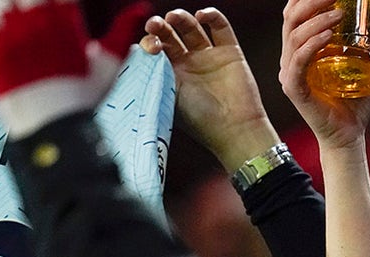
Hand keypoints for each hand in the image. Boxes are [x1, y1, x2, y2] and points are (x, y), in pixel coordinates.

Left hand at [0, 0, 149, 139]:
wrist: (55, 126)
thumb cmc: (85, 96)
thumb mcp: (111, 62)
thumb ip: (122, 30)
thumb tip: (142, 6)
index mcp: (65, 17)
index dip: (57, 3)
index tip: (58, 11)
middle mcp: (37, 20)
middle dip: (32, 5)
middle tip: (36, 21)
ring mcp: (12, 34)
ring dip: (6, 12)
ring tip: (15, 27)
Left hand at [141, 8, 280, 171]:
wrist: (233, 129)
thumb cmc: (199, 119)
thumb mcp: (168, 94)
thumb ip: (153, 71)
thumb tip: (137, 47)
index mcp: (171, 75)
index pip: (156, 48)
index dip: (150, 41)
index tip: (149, 46)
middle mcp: (189, 64)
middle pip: (171, 34)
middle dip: (160, 26)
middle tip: (155, 25)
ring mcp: (209, 57)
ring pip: (192, 27)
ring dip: (181, 18)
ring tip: (174, 17)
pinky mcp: (230, 53)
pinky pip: (221, 28)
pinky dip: (212, 16)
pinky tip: (201, 15)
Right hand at [278, 0, 369, 151]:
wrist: (349, 135)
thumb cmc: (354, 100)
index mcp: (301, 48)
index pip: (296, 14)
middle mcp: (290, 57)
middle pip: (292, 18)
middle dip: (311, 1)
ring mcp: (289, 73)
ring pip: (295, 36)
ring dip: (317, 21)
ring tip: (339, 13)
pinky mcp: (294, 89)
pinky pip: (299, 62)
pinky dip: (312, 45)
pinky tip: (328, 35)